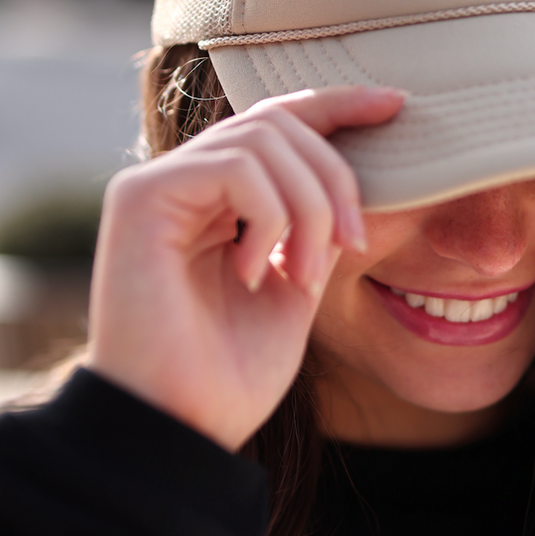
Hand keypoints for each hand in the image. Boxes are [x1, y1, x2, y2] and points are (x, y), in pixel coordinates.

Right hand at [87, 86, 403, 450]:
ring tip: (303, 274)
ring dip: (307, 207)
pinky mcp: (139, 198)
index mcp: (213, 200)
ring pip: (262, 139)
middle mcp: (178, 182)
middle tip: (352, 244)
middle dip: (334, 175)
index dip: (337, 105)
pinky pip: (233, 167)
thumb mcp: (295, 289)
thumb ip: (315, 228)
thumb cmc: (229, 376)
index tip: (396, 106)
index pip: (276, 122)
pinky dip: (268, 216)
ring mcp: (154, 186)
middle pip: (278, 122)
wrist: (179, 430)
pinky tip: (256, 273)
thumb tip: (357, 182)